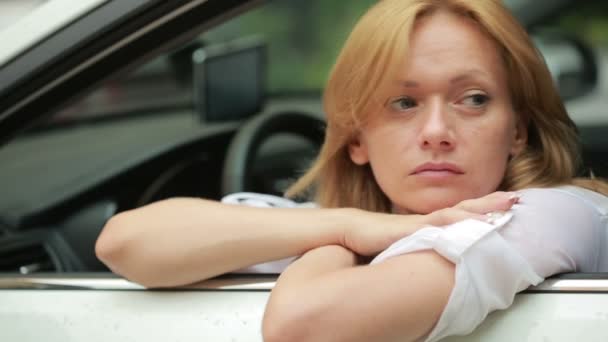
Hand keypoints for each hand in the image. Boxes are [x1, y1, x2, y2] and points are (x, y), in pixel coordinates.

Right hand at [341, 191, 519, 255]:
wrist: (349, 231)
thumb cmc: (370, 238)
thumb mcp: (400, 242)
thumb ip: (416, 245)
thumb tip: (429, 254)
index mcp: (426, 223)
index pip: (458, 214)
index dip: (480, 209)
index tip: (502, 207)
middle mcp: (427, 219)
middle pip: (464, 208)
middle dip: (489, 203)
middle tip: (514, 199)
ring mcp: (421, 222)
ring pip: (458, 212)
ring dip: (483, 209)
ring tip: (506, 206)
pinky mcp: (412, 227)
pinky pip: (442, 223)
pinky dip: (461, 221)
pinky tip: (476, 222)